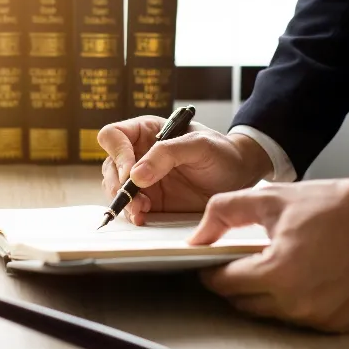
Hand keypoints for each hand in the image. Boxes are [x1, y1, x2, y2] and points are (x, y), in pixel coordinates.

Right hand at [98, 116, 272, 224]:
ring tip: (143, 210)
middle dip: (118, 185)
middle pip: (110, 166)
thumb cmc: (221, 152)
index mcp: (145, 131)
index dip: (117, 153)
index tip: (130, 173)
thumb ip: (167, 154)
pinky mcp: (150, 200)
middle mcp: (138, 154)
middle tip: (137, 199)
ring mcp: (142, 179)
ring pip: (115, 189)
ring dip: (125, 202)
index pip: (113, 136)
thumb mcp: (199, 145)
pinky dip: (133, 214)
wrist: (239, 176)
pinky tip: (144, 217)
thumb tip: (135, 175)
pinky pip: (131, 207)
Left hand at [188, 166, 348, 332]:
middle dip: (237, 283)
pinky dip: (296, 302)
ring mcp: (321, 317)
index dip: (212, 272)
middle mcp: (298, 304)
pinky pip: (303, 319)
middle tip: (243, 262)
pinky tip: (304, 277)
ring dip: (266, 293)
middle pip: (245, 303)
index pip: (224, 285)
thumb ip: (224, 212)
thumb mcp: (270, 198)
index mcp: (277, 274)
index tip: (212, 264)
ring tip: (277, 264)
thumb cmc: (335, 205)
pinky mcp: (341, 322)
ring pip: (272, 313)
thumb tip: (198, 235)